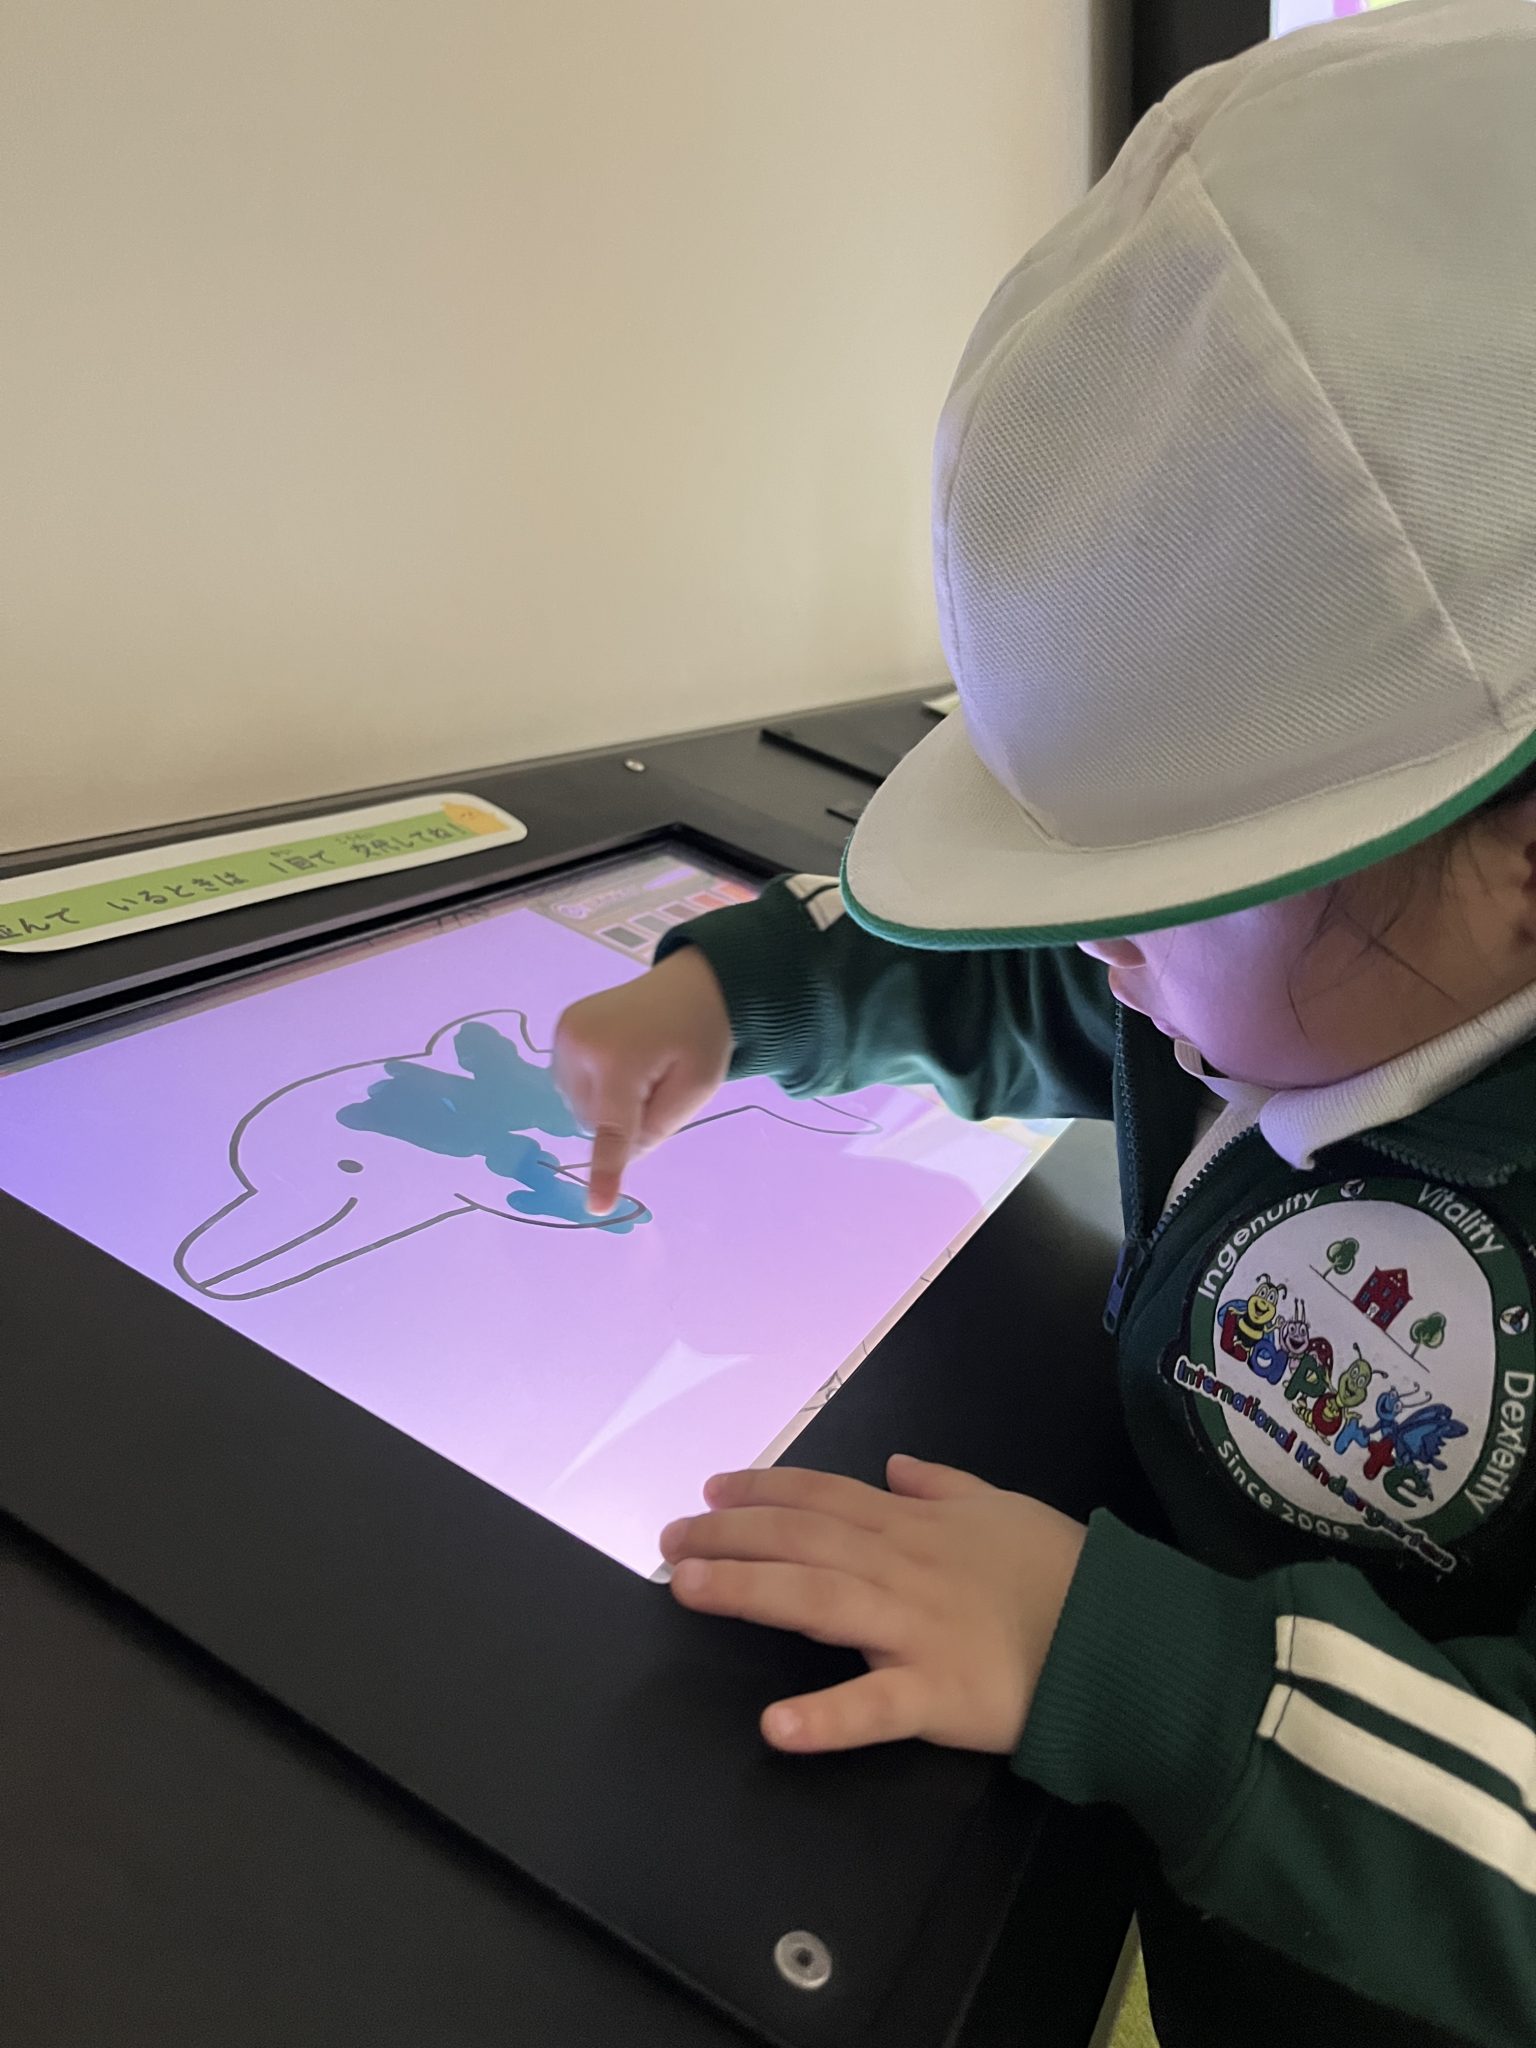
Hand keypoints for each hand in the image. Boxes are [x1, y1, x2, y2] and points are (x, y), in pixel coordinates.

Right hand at [553, 947, 732, 1214]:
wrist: (689, 985)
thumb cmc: (701, 1038)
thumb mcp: (698, 1087)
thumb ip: (659, 1126)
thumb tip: (621, 1151)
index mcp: (621, 1059)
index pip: (612, 1128)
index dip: (605, 1171)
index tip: (597, 1207)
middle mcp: (581, 1045)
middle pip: (594, 1121)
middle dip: (623, 1118)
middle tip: (657, 1082)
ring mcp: (564, 1034)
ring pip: (579, 1106)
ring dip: (607, 1103)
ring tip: (638, 1066)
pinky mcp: (560, 1030)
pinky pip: (571, 1084)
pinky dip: (595, 1085)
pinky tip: (619, 1060)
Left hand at [660, 1457, 1086, 1754]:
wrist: (1125, 1637)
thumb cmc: (1064, 1573)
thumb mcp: (1005, 1506)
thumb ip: (945, 1485)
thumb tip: (894, 1465)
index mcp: (916, 1525)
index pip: (824, 1497)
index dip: (764, 1489)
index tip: (712, 1489)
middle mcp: (902, 1567)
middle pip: (802, 1540)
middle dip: (730, 1535)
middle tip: (670, 1537)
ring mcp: (916, 1629)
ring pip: (817, 1599)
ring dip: (747, 1591)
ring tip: (687, 1588)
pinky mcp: (937, 1695)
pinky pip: (874, 1708)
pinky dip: (825, 1718)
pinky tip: (776, 1726)